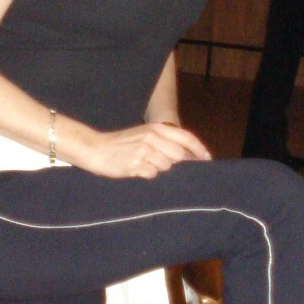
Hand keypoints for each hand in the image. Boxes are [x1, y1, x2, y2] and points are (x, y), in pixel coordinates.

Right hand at [79, 121, 211, 178]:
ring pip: (166, 167)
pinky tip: (135, 169)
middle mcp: (153, 137)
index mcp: (156, 128)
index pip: (186, 137)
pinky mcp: (136, 164)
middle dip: (173, 163)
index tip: (207, 160)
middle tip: (157, 162)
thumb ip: (164, 141)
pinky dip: (145, 175)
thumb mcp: (144, 134)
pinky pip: (152, 175)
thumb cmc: (121, 144)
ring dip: (157, 169)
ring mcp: (145, 151)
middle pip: (179, 156)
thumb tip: (187, 155)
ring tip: (142, 164)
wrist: (96, 149)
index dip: (199, 149)